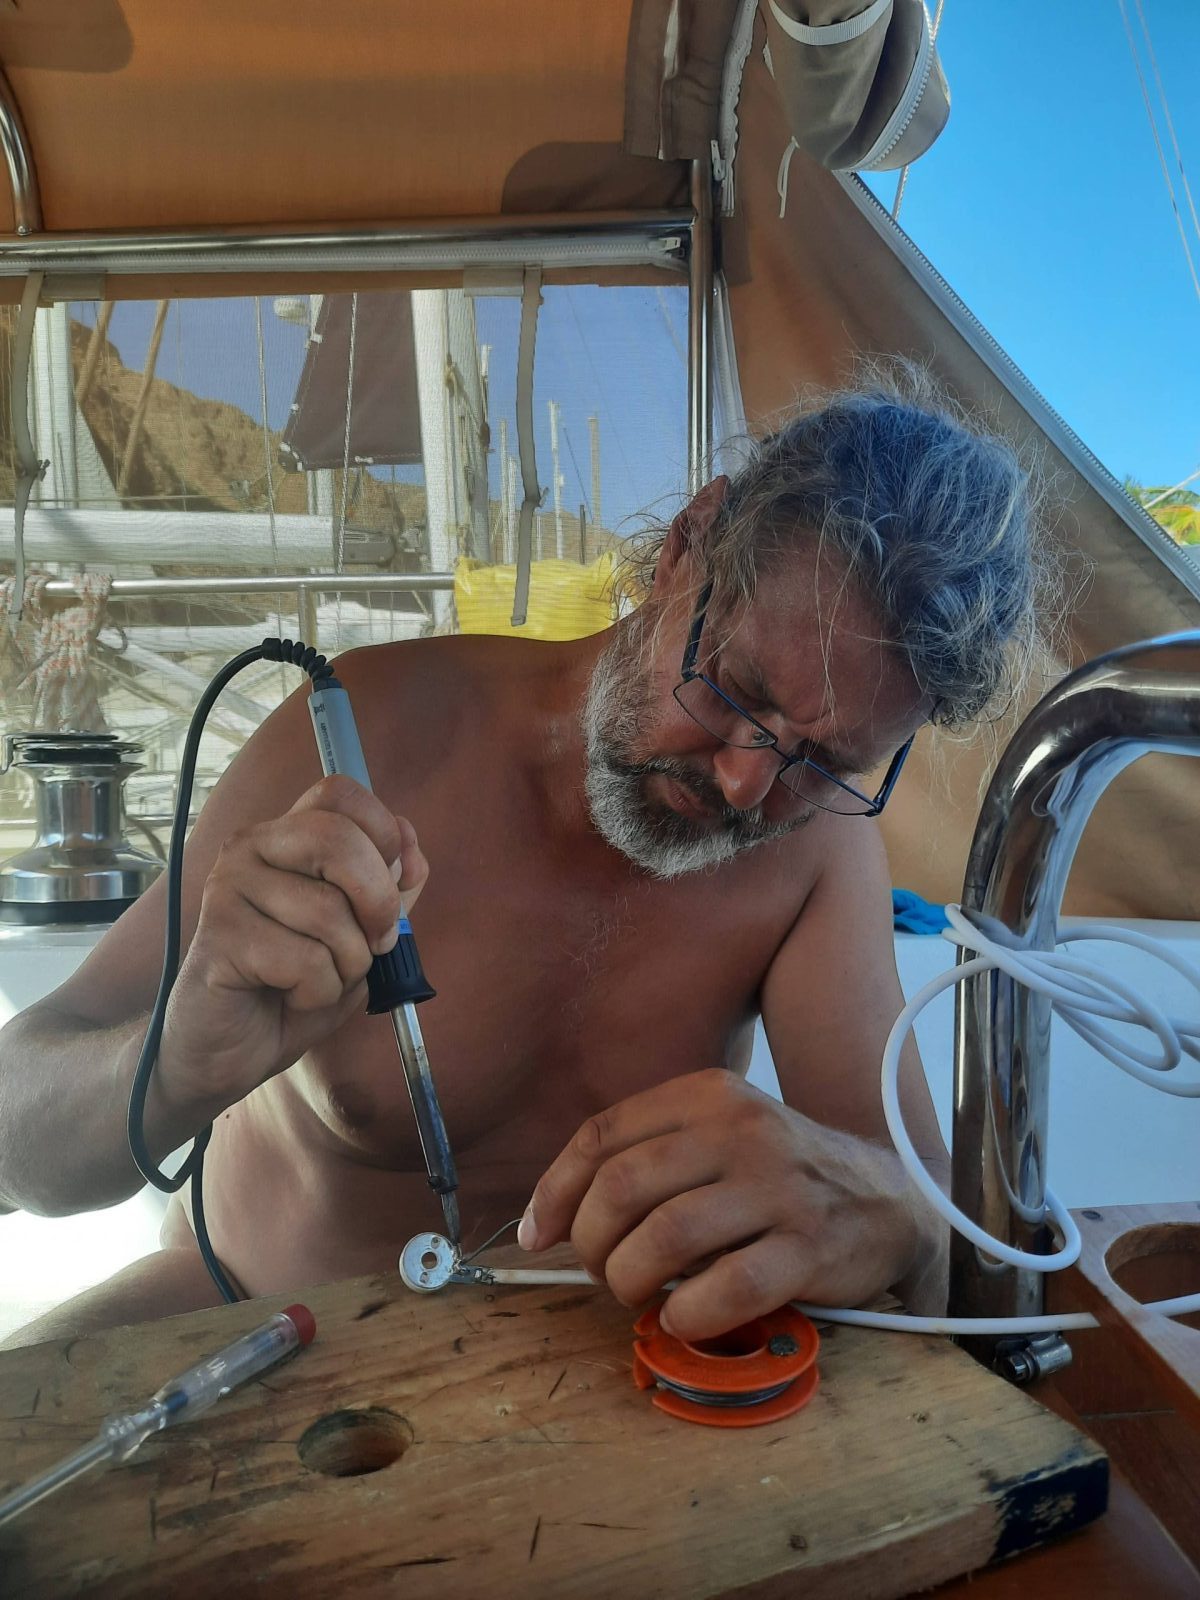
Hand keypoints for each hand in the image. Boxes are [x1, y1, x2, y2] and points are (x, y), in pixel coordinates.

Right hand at [160, 774, 427, 1109]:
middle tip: (374, 944)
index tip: (391, 886)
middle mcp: (250, 847)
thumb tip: (412, 851)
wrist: (228, 1049)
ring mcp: (228, 887)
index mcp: (285, 836)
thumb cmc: (292, 986)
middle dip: (378, 903)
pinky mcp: (219, 935)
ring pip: (329, 913)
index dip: (383, 835)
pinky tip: (286, 995)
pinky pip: (305, 961)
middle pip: (337, 840)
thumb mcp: (360, 935)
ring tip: (315, 978)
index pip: (339, 793)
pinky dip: (316, 992)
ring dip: (346, 965)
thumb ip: (391, 891)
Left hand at [518, 1069, 920, 1340]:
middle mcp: (740, 1130)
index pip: (599, 1136)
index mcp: (706, 1095)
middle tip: (601, 1272)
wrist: (890, 1197)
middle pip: (620, 1187)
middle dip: (590, 1243)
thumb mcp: (716, 1138)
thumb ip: (643, 1160)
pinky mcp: (809, 1246)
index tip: (538, 1236)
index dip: (554, 1192)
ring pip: (662, 1237)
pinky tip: (682, 1317)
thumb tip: (550, 1221)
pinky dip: (685, 1315)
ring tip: (637, 1294)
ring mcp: (777, 1186)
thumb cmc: (777, 1176)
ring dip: (628, 1280)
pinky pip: (723, 1289)